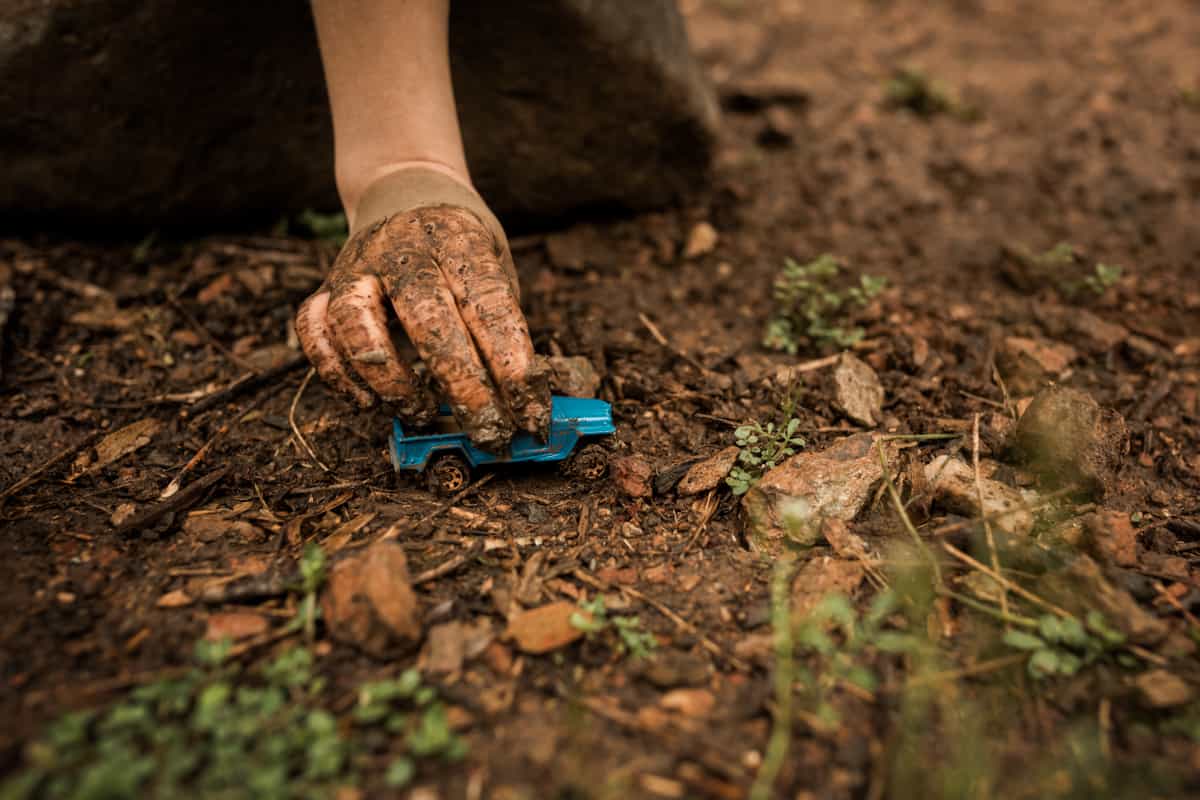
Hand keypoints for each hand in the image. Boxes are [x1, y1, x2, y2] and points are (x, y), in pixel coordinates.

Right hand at [295, 204, 549, 450]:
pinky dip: (337, 374)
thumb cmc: (462, 244)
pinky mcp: (326, 286)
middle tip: (489, 430)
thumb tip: (527, 403)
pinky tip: (369, 401)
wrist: (404, 186)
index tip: (532, 412)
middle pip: (429, 320)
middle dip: (464, 387)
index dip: (512, 366)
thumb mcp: (496, 263)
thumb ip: (503, 323)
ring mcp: (358, 266)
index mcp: (458, 239)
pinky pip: (314, 332)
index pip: (490, 306)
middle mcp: (403, 249)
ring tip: (420, 412)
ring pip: (356, 324)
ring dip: (391, 381)